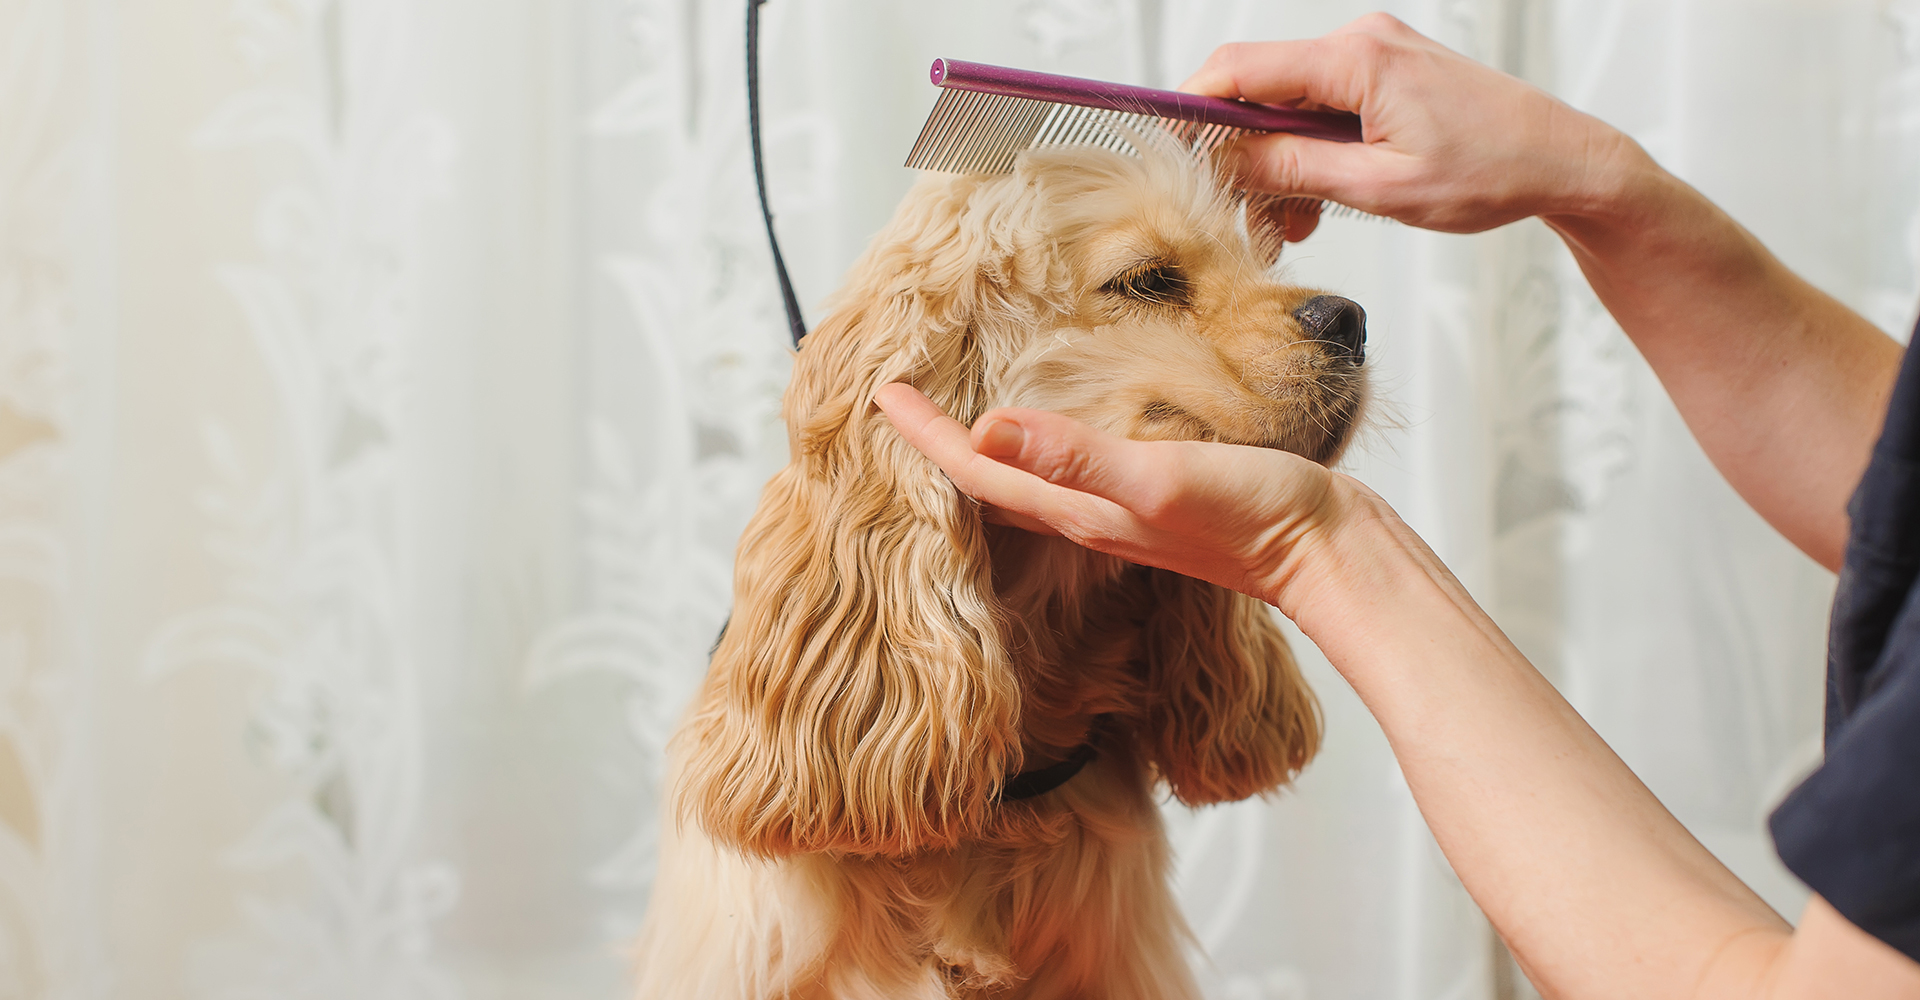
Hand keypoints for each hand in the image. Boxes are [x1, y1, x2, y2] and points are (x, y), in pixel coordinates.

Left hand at [872, 383, 1374, 613]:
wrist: (1329, 553)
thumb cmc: (1254, 517)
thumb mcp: (1160, 480)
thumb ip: (1077, 457)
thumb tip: (988, 426)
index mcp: (1076, 509)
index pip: (977, 467)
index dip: (925, 431)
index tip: (879, 393)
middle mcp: (1087, 515)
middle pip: (989, 480)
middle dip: (938, 445)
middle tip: (897, 406)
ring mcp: (1120, 511)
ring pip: (1027, 480)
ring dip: (984, 450)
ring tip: (952, 417)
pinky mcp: (1156, 499)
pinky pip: (1072, 475)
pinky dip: (1042, 449)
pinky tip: (1052, 435)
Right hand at [1182, 13, 1647, 235]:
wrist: (1562, 160)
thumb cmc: (1492, 172)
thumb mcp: (1382, 188)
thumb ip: (1296, 171)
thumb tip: (1229, 161)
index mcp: (1357, 59)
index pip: (1241, 70)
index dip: (1193, 110)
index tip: (1168, 154)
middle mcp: (1360, 43)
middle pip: (1259, 92)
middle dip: (1241, 158)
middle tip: (1240, 218)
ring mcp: (1372, 56)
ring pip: (1288, 110)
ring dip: (1277, 168)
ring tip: (1288, 227)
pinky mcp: (1384, 76)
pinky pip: (1321, 113)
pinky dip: (1308, 158)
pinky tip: (1314, 206)